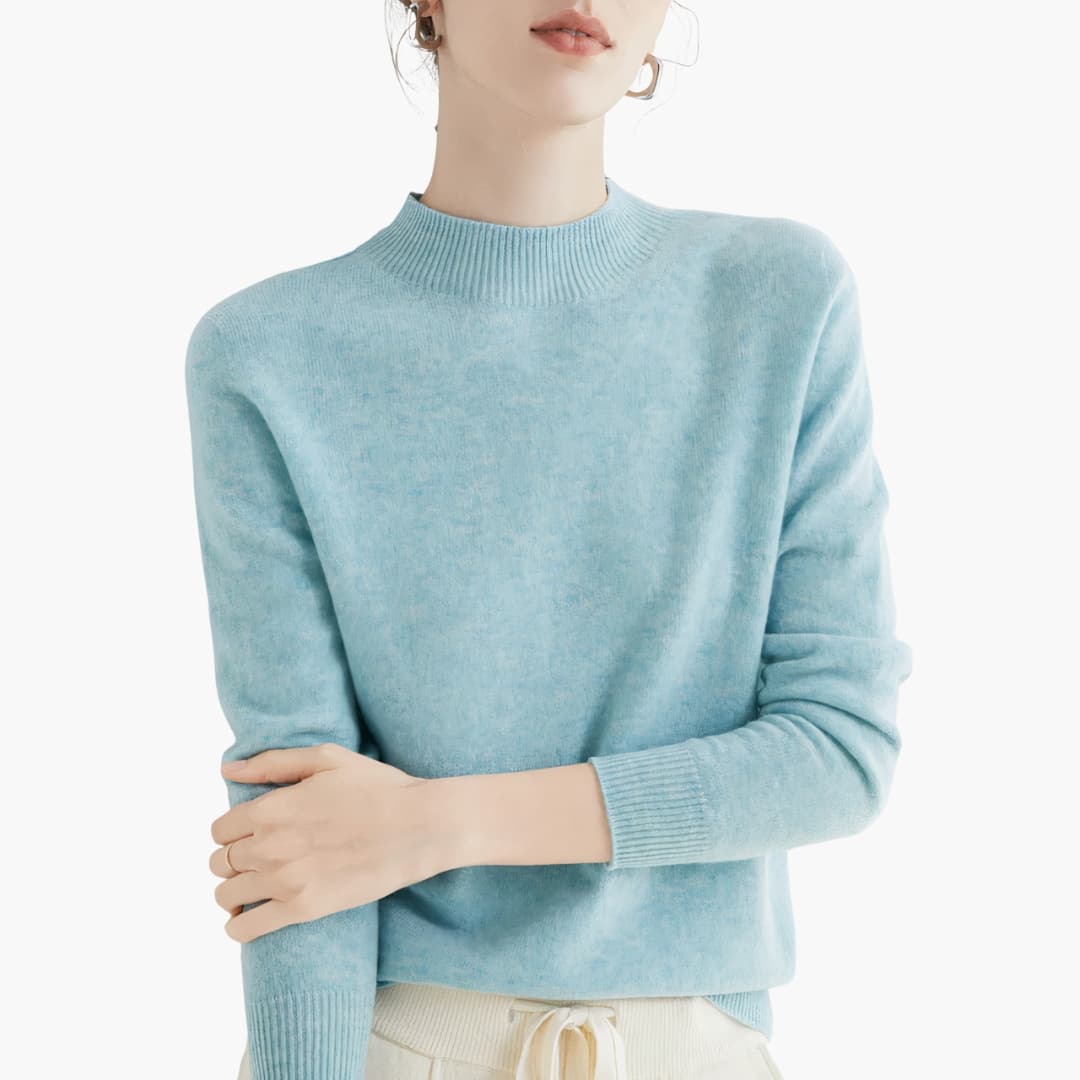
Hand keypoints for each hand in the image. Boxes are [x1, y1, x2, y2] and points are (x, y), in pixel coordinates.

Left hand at [208, 743, 454, 941]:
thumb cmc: (378, 787)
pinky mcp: (304, 908)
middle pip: (220, 862)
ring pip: (226, 895)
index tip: (249, 835)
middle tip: (256, 860)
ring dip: (233, 891)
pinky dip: (238, 926)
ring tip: (254, 888)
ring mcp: (285, 879)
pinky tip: (248, 918)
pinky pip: (244, 928)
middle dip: (232, 860)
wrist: (420, 826)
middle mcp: (270, 844)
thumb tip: (226, 770)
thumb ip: (272, 763)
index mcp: (272, 807)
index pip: (220, 829)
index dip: (231, 831)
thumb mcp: (327, 759)